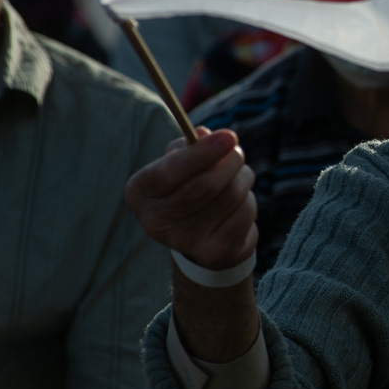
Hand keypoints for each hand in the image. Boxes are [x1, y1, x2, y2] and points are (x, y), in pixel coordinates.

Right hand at [125, 127, 257, 269]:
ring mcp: (183, 240)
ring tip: (237, 177)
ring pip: (230, 195)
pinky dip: (248, 200)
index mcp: (140, 192)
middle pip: (205, 184)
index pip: (169, 171)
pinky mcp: (213, 252)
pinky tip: (238, 203)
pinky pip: (244, 213)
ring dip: (242, 178)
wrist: (201, 236)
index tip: (228, 136)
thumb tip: (205, 135)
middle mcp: (154, 221)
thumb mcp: (181, 161)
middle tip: (237, 152)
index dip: (202, 152)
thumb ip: (191, 145)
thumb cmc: (189, 186)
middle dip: (229, 162)